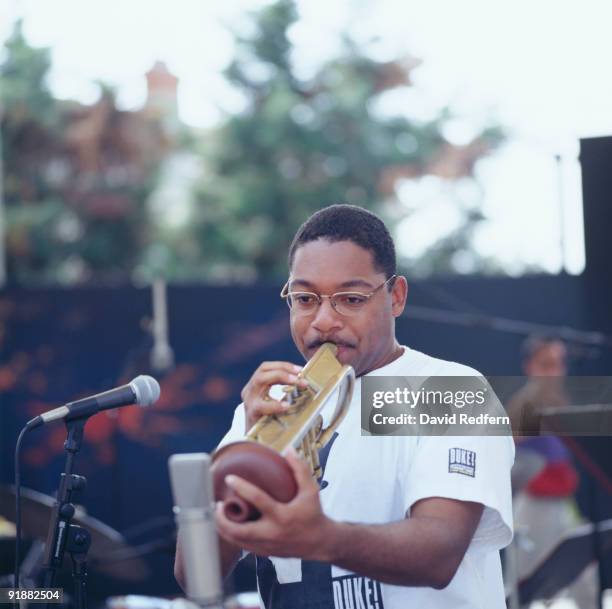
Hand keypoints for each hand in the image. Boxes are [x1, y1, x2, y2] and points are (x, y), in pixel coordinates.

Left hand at [215, 449, 332, 559]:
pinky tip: (226, 523)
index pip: (258, 500)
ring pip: (236, 541)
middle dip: (222, 519)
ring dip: (223, 527)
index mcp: (282, 516)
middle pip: (238, 531)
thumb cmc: (313, 513)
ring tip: (218, 512)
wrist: (319, 542)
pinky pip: (241, 546)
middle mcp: (272, 533)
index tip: (229, 478)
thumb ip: (300, 469)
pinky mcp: (263, 553)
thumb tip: (288, 449)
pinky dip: (231, 535)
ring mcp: (266, 546)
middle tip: (217, 503)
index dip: (241, 487)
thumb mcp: (311, 490)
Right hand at [241, 361, 307, 430]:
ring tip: (297, 383)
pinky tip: (286, 406)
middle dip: (283, 369)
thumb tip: (305, 382)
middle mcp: (249, 391)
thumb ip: (284, 392)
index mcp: (254, 386)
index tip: (301, 370)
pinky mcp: (251, 415)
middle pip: (263, 370)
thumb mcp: (273, 403)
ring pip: (260, 380)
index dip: (283, 365)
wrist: (254, 444)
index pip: (266, 367)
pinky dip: (275, 404)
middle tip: (300, 376)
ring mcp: (249, 402)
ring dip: (281, 377)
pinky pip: (261, 406)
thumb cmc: (269, 421)